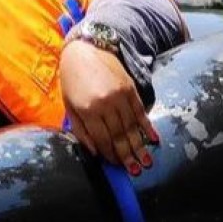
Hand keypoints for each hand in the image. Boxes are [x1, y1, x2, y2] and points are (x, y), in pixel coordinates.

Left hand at [59, 41, 158, 175]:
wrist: (87, 50)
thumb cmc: (73, 80)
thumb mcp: (69, 105)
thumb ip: (81, 130)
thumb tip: (95, 153)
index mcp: (88, 109)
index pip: (102, 139)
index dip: (110, 155)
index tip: (116, 166)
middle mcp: (106, 104)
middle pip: (119, 136)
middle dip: (127, 156)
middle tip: (136, 171)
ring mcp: (120, 96)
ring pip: (131, 127)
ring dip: (139, 147)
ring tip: (146, 163)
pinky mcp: (131, 89)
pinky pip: (141, 112)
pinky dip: (147, 127)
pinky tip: (153, 140)